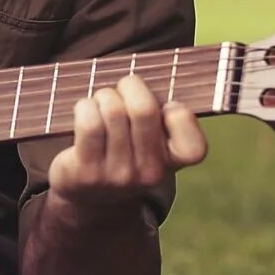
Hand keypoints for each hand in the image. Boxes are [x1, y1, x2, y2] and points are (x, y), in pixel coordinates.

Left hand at [47, 74, 207, 211]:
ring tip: (100, 102)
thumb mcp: (153, 141)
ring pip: (112, 112)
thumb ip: (161, 113)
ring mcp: (118, 175)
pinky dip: (85, 107)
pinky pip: (89, 123)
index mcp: (175, 161)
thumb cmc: (126, 151)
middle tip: (121, 89)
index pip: (189, 128)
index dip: (176, 109)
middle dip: (129, 86)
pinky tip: (85, 110)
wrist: (91, 198)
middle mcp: (150, 173)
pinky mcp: (87, 172)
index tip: (162, 108)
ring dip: (103, 96)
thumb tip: (144, 77)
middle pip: (143, 109)